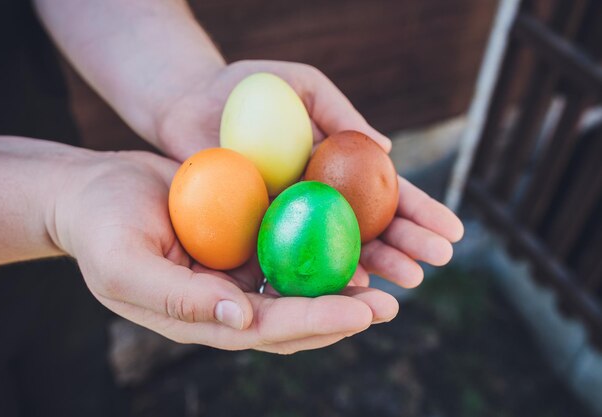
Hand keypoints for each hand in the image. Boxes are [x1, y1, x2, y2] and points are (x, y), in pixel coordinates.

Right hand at [52, 150, 397, 353]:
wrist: (94, 192)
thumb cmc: (101, 230)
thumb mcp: (126, 268)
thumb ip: (178, 301)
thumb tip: (241, 319)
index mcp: (203, 317)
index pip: (268, 328)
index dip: (315, 322)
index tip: (362, 313)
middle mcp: (227, 300)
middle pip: (294, 314)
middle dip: (343, 313)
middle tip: (390, 303)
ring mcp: (236, 270)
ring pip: (298, 283)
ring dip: (341, 282)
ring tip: (389, 276)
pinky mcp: (242, 238)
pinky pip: (287, 245)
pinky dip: (319, 245)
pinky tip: (352, 235)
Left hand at [156, 60, 463, 289]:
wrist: (189, 101)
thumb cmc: (246, 87)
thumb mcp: (302, 86)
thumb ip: (341, 113)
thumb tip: (386, 150)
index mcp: (337, 165)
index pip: (386, 192)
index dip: (420, 211)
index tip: (453, 230)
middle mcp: (319, 197)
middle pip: (371, 226)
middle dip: (408, 244)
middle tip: (439, 262)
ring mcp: (290, 217)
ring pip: (339, 248)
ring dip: (377, 265)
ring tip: (409, 280)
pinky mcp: (255, 229)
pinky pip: (291, 255)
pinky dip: (321, 271)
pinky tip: (351, 283)